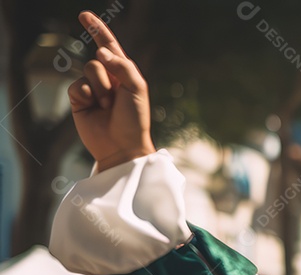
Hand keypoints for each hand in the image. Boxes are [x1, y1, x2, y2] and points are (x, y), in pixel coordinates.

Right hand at [66, 12, 155, 170]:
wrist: (122, 145)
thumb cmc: (134, 118)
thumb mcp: (137, 88)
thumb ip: (123, 66)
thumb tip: (100, 52)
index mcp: (124, 73)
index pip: (109, 46)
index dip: (97, 30)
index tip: (84, 15)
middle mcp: (107, 77)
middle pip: (98, 59)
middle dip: (108, 77)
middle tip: (116, 99)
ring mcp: (92, 88)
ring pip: (88, 70)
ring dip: (101, 89)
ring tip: (107, 107)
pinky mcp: (78, 99)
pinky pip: (76, 85)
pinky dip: (87, 96)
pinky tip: (94, 109)